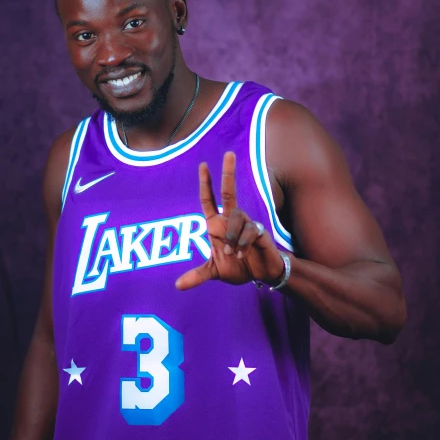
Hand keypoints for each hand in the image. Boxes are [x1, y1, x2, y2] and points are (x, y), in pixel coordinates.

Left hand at [175, 151, 284, 289]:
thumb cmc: (239, 267)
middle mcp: (231, 220)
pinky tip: (243, 254)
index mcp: (217, 225)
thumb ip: (197, 276)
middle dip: (228, 173)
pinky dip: (243, 244)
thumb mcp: (215, 271)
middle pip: (230, 192)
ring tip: (234, 254)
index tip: (203, 166)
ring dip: (232, 238)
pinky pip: (249, 232)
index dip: (206, 184)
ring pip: (237, 219)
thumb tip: (178, 286)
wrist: (262, 275)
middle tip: (228, 154)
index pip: (209, 200)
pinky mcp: (259, 231)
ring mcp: (246, 224)